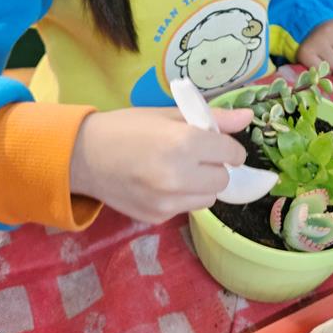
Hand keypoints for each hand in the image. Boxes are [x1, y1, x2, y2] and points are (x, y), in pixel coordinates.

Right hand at [70, 105, 252, 223]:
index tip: (215, 143)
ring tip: (177, 170)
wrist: (84, 156)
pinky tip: (160, 183)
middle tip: (193, 156)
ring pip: (209, 198)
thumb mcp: (169, 114)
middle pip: (223, 179)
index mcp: (184, 142)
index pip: (231, 153)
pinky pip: (186, 208)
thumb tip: (249, 116)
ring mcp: (168, 201)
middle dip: (215, 166)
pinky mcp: (158, 217)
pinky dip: (182, 197)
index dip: (227, 147)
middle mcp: (179, 175)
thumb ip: (213, 118)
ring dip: (201, 184)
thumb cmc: (127, 127)